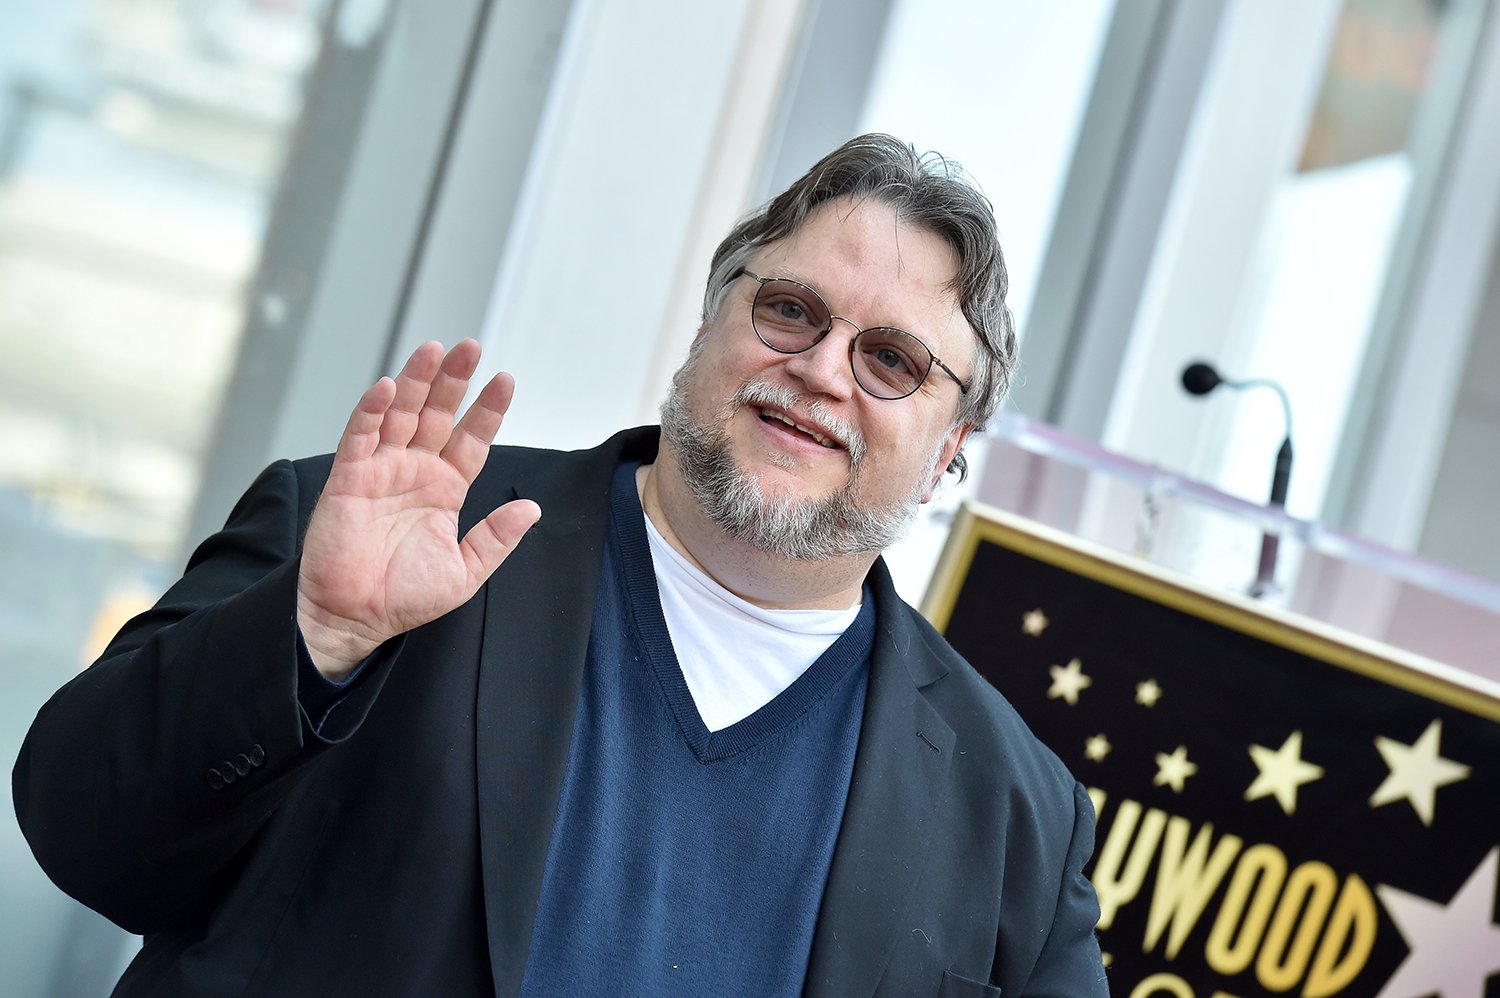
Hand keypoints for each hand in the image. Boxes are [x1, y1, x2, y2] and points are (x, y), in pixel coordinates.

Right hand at [295, 340, 540, 677]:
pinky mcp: (348, 478)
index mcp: (444, 489)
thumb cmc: (404, 598)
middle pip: (436, 413)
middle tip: (471, 346)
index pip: (471, 439)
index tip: (505, 379)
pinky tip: (387, 387)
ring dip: (415, 380)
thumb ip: (496, 538)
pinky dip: (371, 410)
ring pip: (399, 413)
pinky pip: (360, 436)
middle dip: (453, 380)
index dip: (488, 409)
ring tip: (434, 350)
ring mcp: (380, 470)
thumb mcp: (465, 571)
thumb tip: (533, 508)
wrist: (356, 618)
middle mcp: (414, 471)